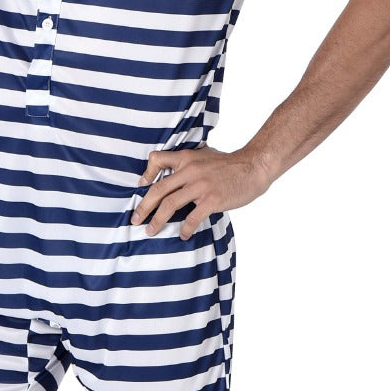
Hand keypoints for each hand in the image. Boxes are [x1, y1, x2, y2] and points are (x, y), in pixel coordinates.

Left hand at [131, 145, 271, 237]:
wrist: (253, 166)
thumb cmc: (229, 164)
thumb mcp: (205, 155)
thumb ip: (188, 163)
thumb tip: (173, 175)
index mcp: (186, 158)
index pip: (157, 160)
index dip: (146, 174)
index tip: (140, 187)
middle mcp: (189, 171)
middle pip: (158, 190)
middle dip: (144, 207)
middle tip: (135, 220)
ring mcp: (200, 186)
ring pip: (170, 205)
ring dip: (157, 220)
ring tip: (151, 231)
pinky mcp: (212, 200)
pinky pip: (192, 217)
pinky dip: (185, 229)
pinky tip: (184, 235)